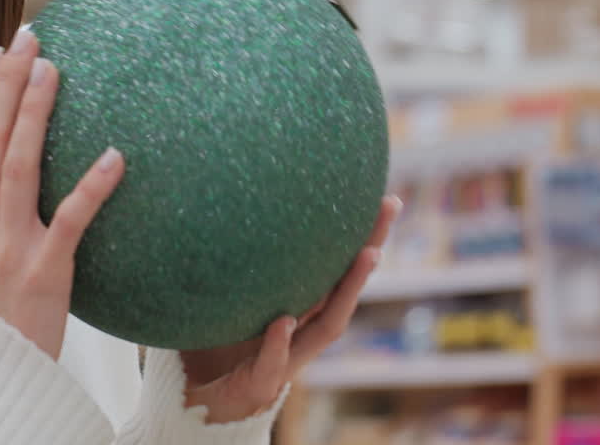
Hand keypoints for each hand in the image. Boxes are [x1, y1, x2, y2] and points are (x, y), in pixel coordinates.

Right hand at [0, 30, 125, 360]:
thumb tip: (5, 177)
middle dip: (7, 83)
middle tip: (31, 38)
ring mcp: (10, 244)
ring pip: (20, 164)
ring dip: (35, 113)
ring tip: (54, 70)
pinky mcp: (45, 271)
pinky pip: (71, 221)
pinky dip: (92, 186)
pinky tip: (115, 155)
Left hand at [179, 195, 401, 423]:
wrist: (210, 402)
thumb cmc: (223, 347)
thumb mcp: (234, 299)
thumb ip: (238, 267)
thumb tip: (227, 207)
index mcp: (301, 309)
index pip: (335, 268)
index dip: (360, 235)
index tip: (382, 197)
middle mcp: (305, 331)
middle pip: (345, 287)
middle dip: (369, 246)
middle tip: (389, 206)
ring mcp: (290, 357)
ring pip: (326, 324)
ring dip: (348, 290)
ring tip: (367, 255)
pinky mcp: (262, 381)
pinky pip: (272, 360)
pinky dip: (278, 341)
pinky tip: (284, 321)